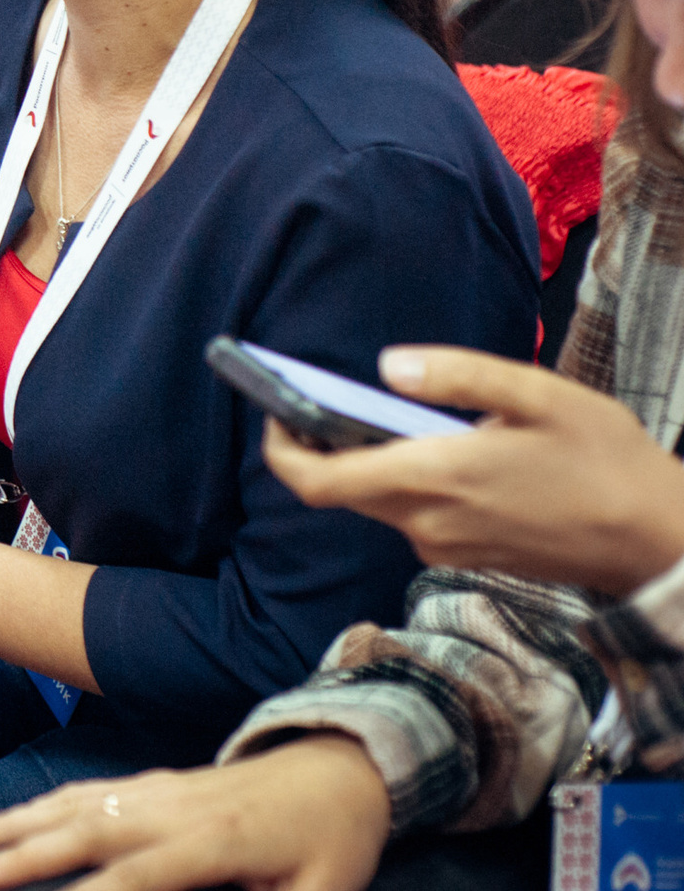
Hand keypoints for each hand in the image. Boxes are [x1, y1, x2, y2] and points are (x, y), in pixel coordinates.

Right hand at [0, 735, 390, 890]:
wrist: (339, 765)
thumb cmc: (332, 841)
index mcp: (215, 841)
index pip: (140, 876)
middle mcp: (172, 808)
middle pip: (84, 830)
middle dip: (21, 853)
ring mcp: (155, 789)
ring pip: (69, 804)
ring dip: (10, 823)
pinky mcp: (149, 782)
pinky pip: (81, 791)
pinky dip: (33, 806)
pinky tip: (3, 820)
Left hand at [264, 345, 683, 595]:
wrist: (659, 542)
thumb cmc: (605, 463)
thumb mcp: (538, 396)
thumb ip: (458, 376)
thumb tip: (385, 365)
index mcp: (431, 480)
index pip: (317, 482)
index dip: (280, 449)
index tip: (274, 410)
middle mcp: (424, 522)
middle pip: (338, 490)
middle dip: (318, 446)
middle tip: (320, 399)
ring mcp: (444, 545)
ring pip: (378, 499)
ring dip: (369, 460)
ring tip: (390, 412)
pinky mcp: (466, 554)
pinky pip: (414, 513)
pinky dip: (406, 478)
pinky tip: (441, 447)